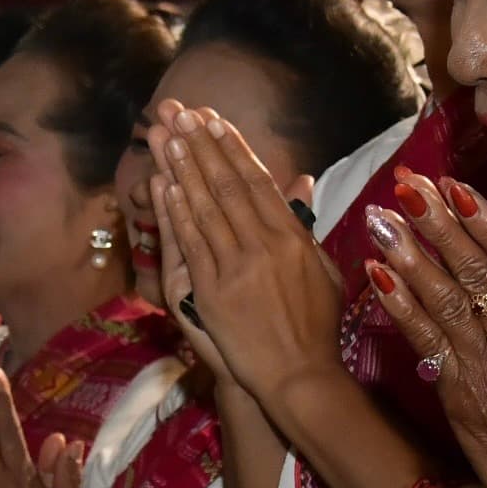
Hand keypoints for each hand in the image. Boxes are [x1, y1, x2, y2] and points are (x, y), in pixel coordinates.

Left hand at [148, 106, 343, 406]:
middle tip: (181, 111)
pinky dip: (176, 211)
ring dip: (184, 167)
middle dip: (202, 145)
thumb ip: (306, 223)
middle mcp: (264, 245)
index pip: (257, 180)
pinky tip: (164, 183)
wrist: (297, 376)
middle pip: (227, 184)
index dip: (233, 147)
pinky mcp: (211, 291)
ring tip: (166, 134)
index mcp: (293, 237)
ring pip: (205, 206)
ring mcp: (235, 267)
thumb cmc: (314, 326)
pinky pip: (190, 243)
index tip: (215, 119)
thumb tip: (303, 181)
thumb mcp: (322, 269)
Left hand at [368, 169, 486, 487]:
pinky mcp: (457, 394)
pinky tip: (376, 275)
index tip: (457, 188)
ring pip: (442, 303)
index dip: (485, 224)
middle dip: (437, 226)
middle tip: (407, 186)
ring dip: (408, 258)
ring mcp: (483, 369)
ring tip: (381, 219)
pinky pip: (425, 344)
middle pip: (472, 273)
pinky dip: (399, 308)